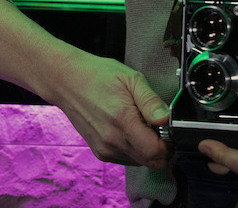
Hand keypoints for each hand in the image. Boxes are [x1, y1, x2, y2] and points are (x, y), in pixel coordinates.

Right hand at [45, 49, 173, 169]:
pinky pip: (127, 159)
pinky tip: (131, 129)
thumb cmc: (98, 76)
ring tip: (143, 125)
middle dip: (163, 150)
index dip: (169, 144)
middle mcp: (112, 141)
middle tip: (161, 129)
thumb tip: (167, 119)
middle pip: (151, 162)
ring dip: (148, 150)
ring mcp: (105, 149)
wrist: (67, 81)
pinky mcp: (100, 152)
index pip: (155, 152)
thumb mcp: (131, 79)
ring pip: (140, 163)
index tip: (170, 131)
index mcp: (123, 121)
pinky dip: (135, 150)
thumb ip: (151, 101)